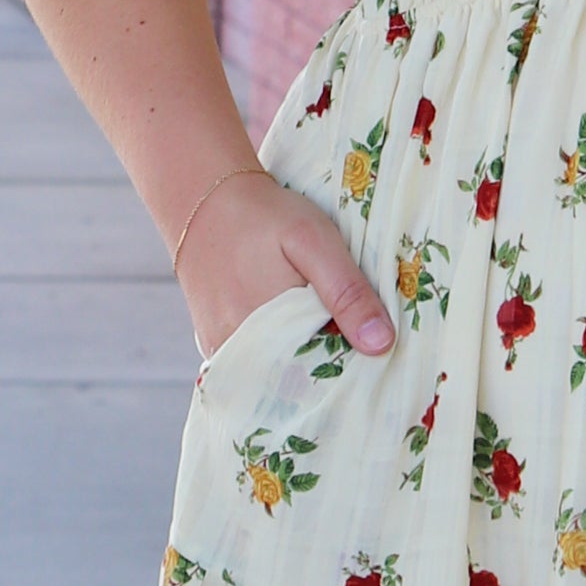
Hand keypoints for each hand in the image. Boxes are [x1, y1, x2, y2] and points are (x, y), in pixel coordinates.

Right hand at [177, 166, 393, 362]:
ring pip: (276, 377)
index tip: (375, 354)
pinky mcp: (213, 346)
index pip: (322, 378)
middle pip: (298, 383)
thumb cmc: (264, 218)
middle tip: (354, 338)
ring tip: (324, 329)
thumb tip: (381, 344)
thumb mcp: (316, 242)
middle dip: (329, 367)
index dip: (353, 368)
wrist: (205, 202)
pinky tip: (295, 329)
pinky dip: (278, 356)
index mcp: (270, 332)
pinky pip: (254, 366)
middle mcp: (240, 352)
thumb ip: (347, 292)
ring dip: (303, 362)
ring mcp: (223, 352)